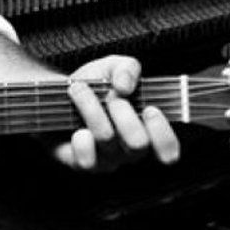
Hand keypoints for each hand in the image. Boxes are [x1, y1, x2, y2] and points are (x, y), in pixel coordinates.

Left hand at [53, 55, 179, 171]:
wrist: (61, 95)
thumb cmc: (97, 82)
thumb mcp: (115, 66)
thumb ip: (128, 68)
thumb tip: (124, 86)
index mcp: (148, 128)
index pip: (169, 149)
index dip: (162, 134)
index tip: (151, 109)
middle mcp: (131, 149)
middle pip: (137, 143)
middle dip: (124, 114)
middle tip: (112, 96)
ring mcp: (107, 159)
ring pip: (107, 139)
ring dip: (92, 109)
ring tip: (79, 89)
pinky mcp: (82, 163)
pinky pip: (85, 159)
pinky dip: (80, 139)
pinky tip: (77, 126)